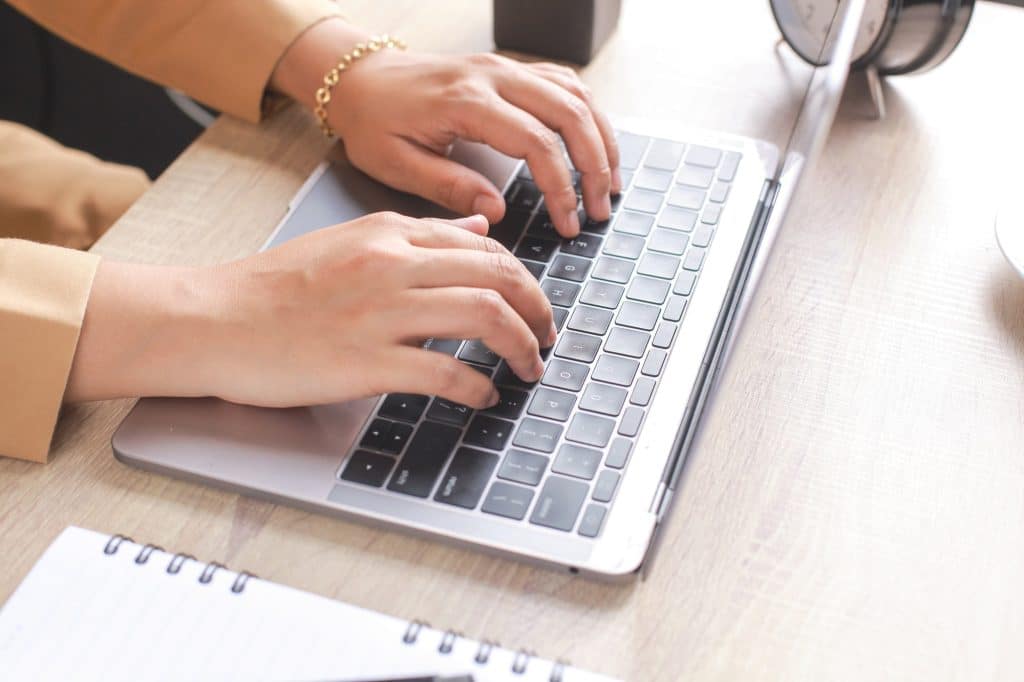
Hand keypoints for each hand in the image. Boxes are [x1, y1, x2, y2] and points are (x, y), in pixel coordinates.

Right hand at [67, 213, 554, 408]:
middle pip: (498, 278)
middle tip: (547, 338)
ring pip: (485, 317)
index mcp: (390, 235)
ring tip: (530, 368)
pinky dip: (477, 388)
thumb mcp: (350, 241)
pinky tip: (484, 398)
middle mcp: (393, 266)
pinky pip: (445, 373)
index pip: (486, 247)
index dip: (524, 279)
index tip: (534, 305)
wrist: (213, 319)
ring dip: (521, 347)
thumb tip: (478, 228)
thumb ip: (417, 234)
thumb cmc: (274, 287)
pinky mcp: (365, 362)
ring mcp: (381, 314)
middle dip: (538, 311)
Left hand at [271, 19, 620, 236]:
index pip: (536, 142)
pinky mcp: (509, 70)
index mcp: (466, 101)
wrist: (359, 79)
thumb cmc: (374, 122)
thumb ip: (449, 188)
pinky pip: (563, 83)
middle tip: (600, 209)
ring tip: (609, 182)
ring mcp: (505, 68)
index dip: (561, 186)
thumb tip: (496, 213)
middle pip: (569, 113)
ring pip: (575, 94)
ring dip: (601, 138)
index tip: (568, 222)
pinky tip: (594, 145)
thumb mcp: (396, 165)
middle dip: (594, 165)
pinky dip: (587, 115)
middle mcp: (493, 76)